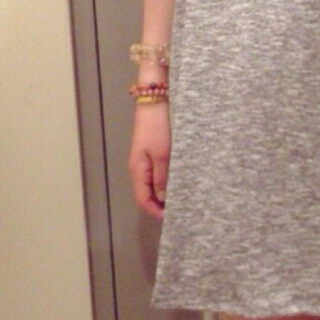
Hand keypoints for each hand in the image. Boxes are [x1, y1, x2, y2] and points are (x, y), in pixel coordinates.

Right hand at [128, 103, 170, 219]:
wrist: (155, 101)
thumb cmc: (157, 127)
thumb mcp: (162, 154)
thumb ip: (162, 177)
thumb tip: (162, 198)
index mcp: (138, 170)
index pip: (142, 199)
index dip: (154, 212)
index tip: (171, 218)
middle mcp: (139, 168)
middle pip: (146, 194)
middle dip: (160, 205)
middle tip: (179, 210)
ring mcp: (145, 160)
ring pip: (153, 185)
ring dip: (164, 194)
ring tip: (181, 199)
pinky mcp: (153, 153)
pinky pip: (158, 174)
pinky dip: (166, 182)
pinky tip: (178, 182)